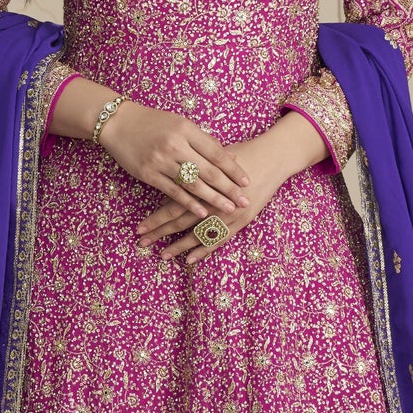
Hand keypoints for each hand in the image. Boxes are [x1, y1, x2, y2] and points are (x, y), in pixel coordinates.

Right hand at [99, 98, 251, 221]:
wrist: (118, 123)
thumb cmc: (153, 123)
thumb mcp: (180, 124)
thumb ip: (202, 140)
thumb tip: (228, 157)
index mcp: (186, 130)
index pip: (216, 152)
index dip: (233, 169)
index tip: (247, 181)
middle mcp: (175, 145)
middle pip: (208, 171)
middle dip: (228, 188)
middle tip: (244, 200)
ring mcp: (161, 161)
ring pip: (193, 184)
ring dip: (213, 199)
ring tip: (229, 209)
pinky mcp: (148, 174)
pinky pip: (173, 192)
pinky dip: (189, 203)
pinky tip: (202, 212)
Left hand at [135, 130, 293, 266]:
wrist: (273, 157)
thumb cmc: (242, 153)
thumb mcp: (212, 158)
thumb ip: (191, 173)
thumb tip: (168, 184)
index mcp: (203, 184)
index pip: (173, 204)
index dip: (155, 217)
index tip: (139, 227)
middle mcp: (214, 201)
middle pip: (181, 221)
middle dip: (160, 232)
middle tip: (142, 242)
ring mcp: (228, 214)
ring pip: (198, 234)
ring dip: (179, 246)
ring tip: (163, 255)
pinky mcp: (242, 221)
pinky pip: (219, 239)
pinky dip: (204, 250)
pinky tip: (190, 260)